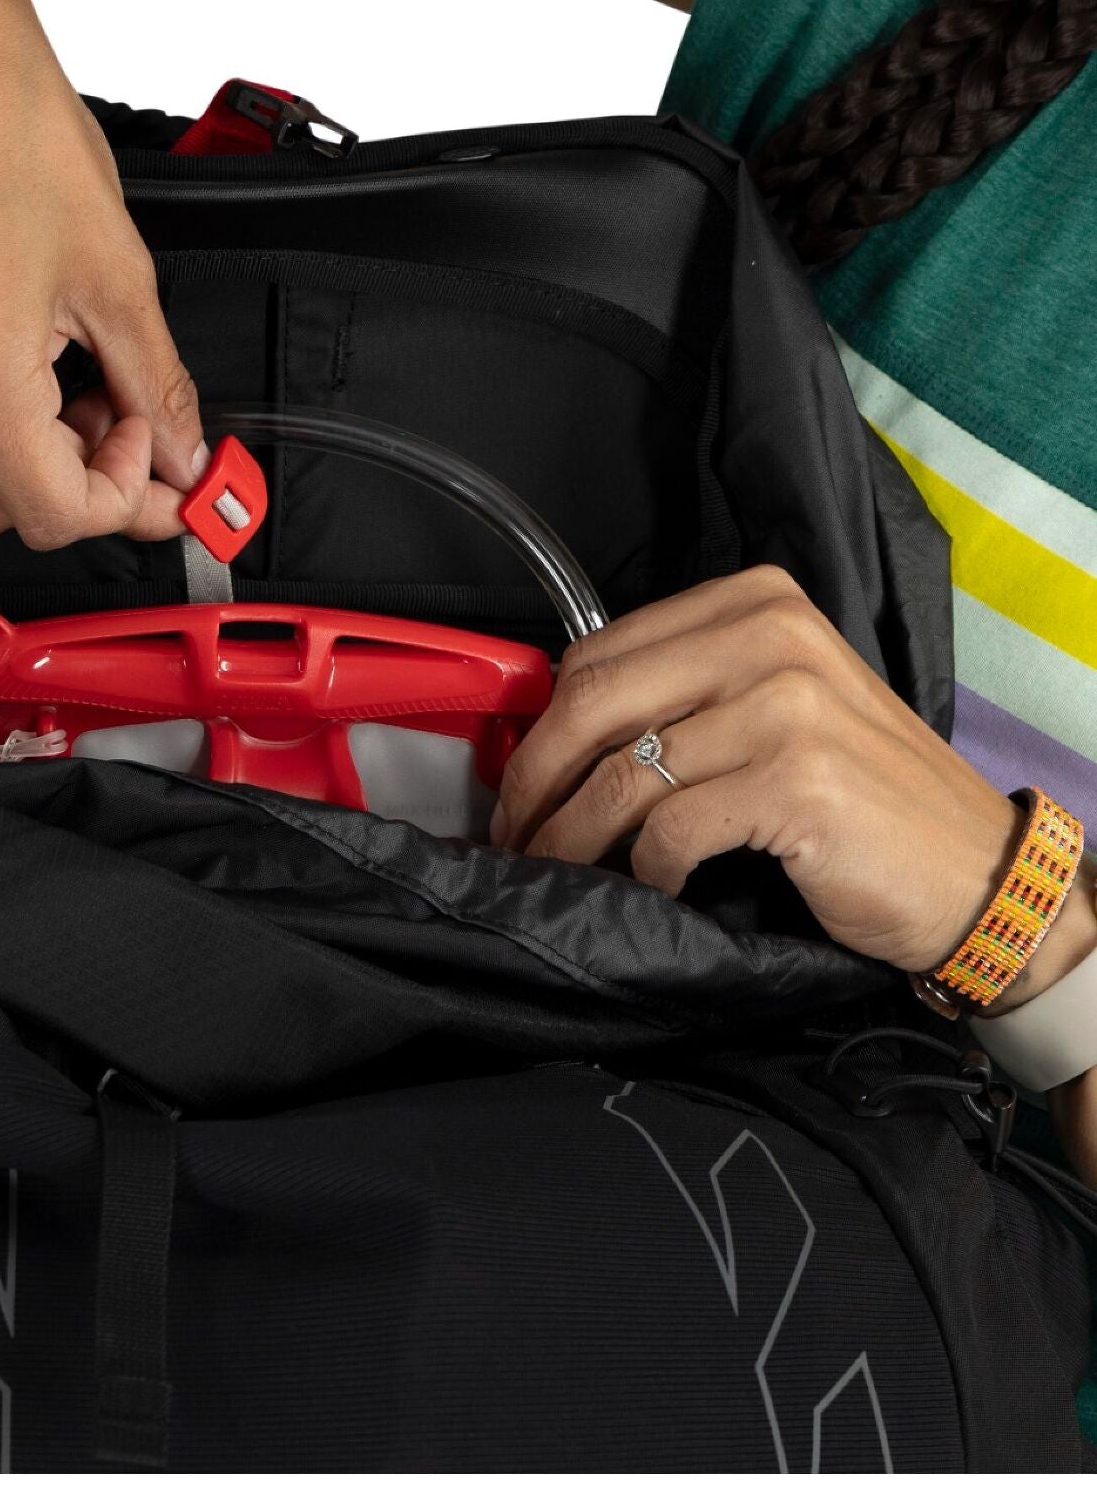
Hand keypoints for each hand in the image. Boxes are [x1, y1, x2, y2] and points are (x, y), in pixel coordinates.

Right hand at [0, 0, 204, 549]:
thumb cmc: (10, 125)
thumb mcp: (117, 268)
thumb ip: (155, 381)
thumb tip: (182, 456)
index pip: (52, 511)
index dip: (124, 499)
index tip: (159, 458)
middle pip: (0, 513)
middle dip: (77, 482)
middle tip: (124, 417)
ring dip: (24, 462)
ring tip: (72, 386)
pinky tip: (19, 373)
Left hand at [489, 564, 1021, 972]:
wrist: (977, 872)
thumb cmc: (866, 796)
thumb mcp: (779, 704)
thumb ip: (686, 689)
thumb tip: (558, 724)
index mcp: (756, 603)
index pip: (600, 653)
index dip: (541, 724)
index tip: (517, 778)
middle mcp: (771, 638)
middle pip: (593, 703)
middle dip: (533, 779)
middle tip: (513, 834)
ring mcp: (786, 706)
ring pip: (621, 774)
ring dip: (572, 836)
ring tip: (557, 869)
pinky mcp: (796, 783)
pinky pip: (670, 830)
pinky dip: (648, 871)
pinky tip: (658, 887)